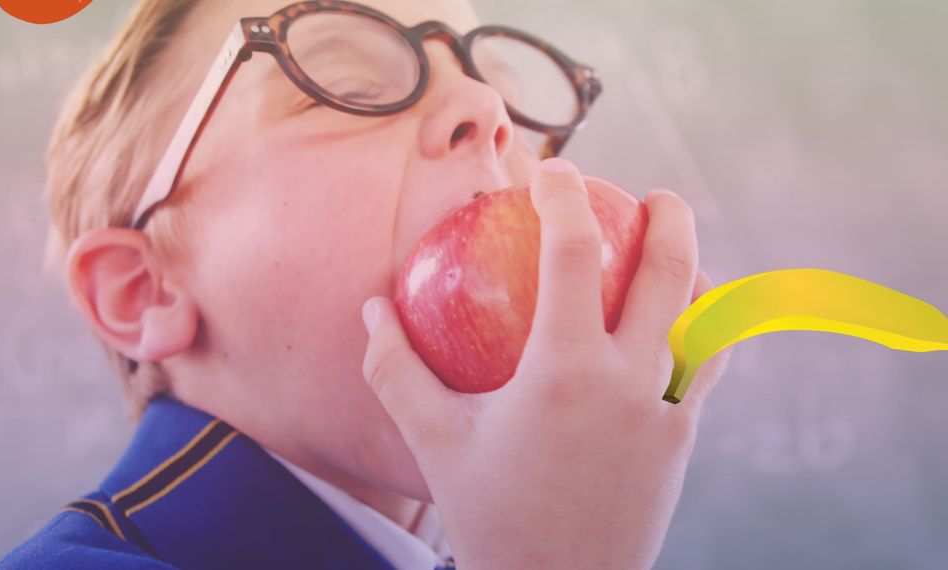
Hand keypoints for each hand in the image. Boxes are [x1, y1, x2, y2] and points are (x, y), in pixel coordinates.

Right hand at [361, 157, 730, 569]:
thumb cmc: (490, 513)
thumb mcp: (434, 439)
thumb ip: (395, 367)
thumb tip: (373, 305)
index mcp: (564, 371)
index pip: (572, 252)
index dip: (565, 196)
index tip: (554, 171)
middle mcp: (630, 381)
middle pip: (668, 270)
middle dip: (669, 218)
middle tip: (654, 195)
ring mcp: (669, 411)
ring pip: (703, 317)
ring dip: (696, 271)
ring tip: (675, 252)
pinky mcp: (686, 439)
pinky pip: (703, 365)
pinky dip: (696, 329)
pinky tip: (674, 324)